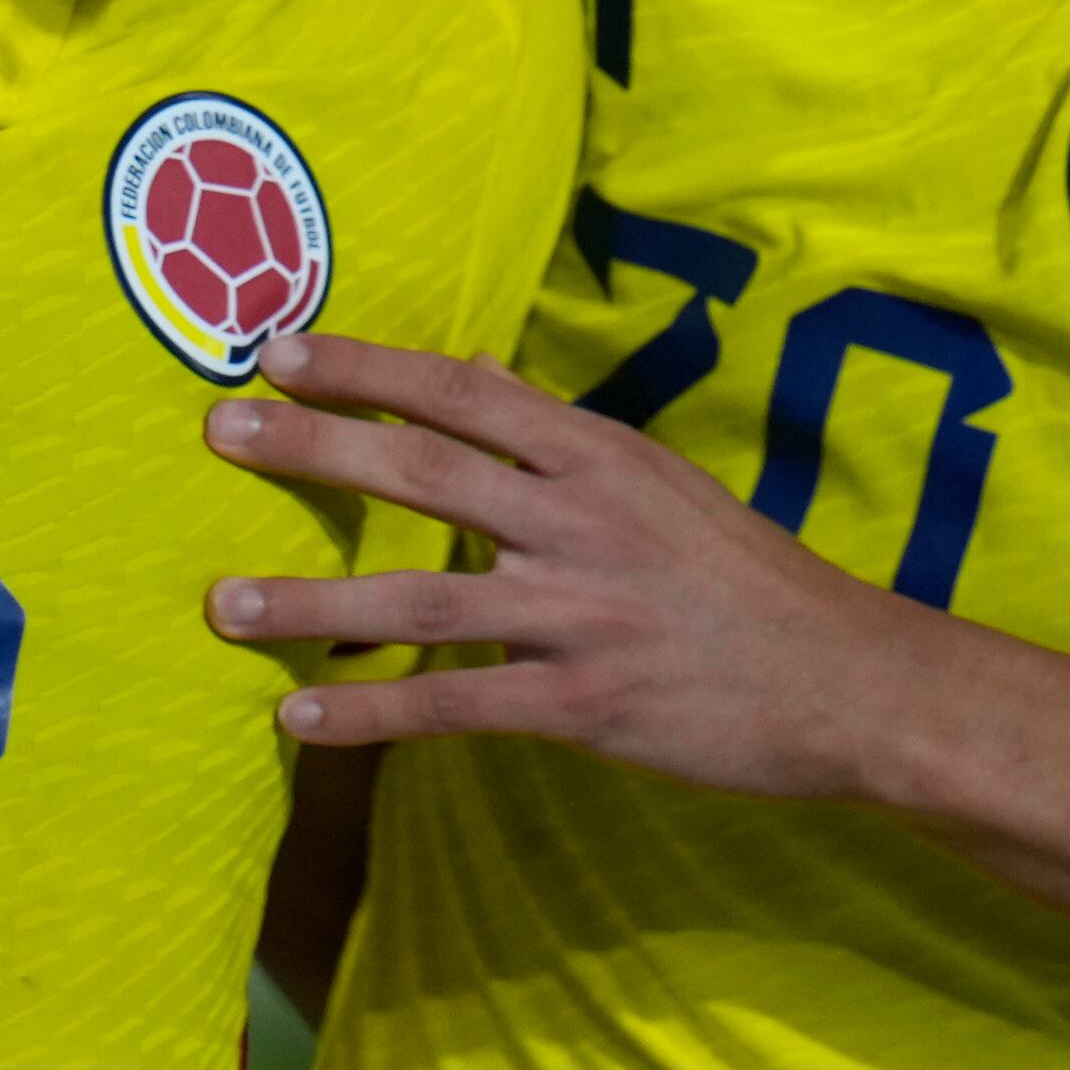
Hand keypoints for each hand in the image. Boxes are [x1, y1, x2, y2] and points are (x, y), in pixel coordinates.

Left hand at [198, 328, 924, 802]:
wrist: (850, 681)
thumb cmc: (746, 579)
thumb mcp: (658, 479)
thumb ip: (557, 437)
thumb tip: (471, 372)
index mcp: (597, 455)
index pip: (459, 391)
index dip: (364, 367)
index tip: (277, 351)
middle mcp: (579, 521)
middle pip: (422, 470)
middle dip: (312, 449)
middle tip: (218, 432)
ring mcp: (580, 615)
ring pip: (421, 598)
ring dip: (312, 602)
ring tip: (222, 605)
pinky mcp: (585, 704)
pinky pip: (457, 706)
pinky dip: (373, 713)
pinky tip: (299, 718)